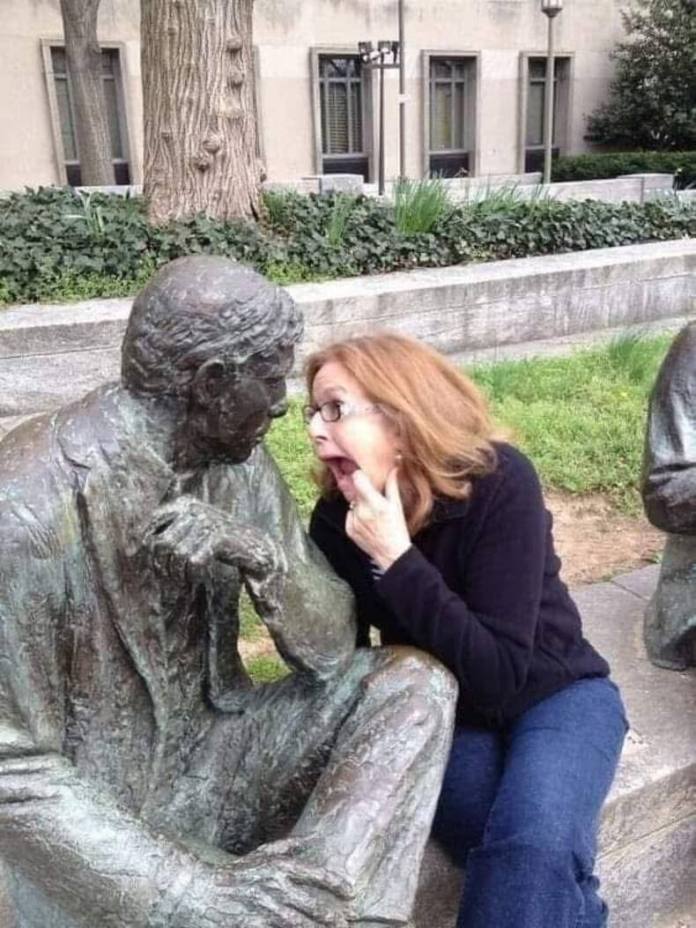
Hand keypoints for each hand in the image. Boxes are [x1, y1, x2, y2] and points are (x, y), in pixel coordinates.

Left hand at [146, 496, 283, 580]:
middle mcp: (194, 508)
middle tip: (172, 577)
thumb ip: (170, 532)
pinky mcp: (218, 537)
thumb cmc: (219, 543)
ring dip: (179, 573)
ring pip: (176, 554)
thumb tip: (141, 544)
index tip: (157, 563)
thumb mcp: (192, 532)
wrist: (256, 548)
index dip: (148, 547)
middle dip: (163, 566)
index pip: (152, 524)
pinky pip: (193, 562)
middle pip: (161, 544)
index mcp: (184, 503)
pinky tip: (198, 576)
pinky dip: (193, 574)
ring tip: (186, 578)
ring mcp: (207, 521)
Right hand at [169, 845, 352, 927]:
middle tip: (348, 920)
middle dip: (332, 914)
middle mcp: (274, 885)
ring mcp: (263, 907)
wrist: (199, 890)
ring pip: (299, 922)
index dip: (335, 883)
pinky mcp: (252, 925)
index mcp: (278, 867)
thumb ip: (286, 847)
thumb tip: (311, 838)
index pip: (314, 873)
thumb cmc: (233, 874)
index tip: (351, 892)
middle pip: (312, 903)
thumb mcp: (260, 855)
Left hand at [346, 468, 410, 570]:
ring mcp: (353, 521)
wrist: (391, 554)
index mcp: (375, 503)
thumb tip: (394, 467)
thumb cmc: (397, 530)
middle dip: (363, 492)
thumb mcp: (397, 506)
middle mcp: (362, 512)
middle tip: (374, 500)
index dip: (360, 476)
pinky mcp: (349, 529)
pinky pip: (350, 516)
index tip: (365, 477)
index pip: (357, 479)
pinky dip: (356, 517)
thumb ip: (392, 484)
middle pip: (355, 491)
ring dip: (360, 505)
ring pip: (353, 503)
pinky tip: (367, 523)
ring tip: (372, 515)